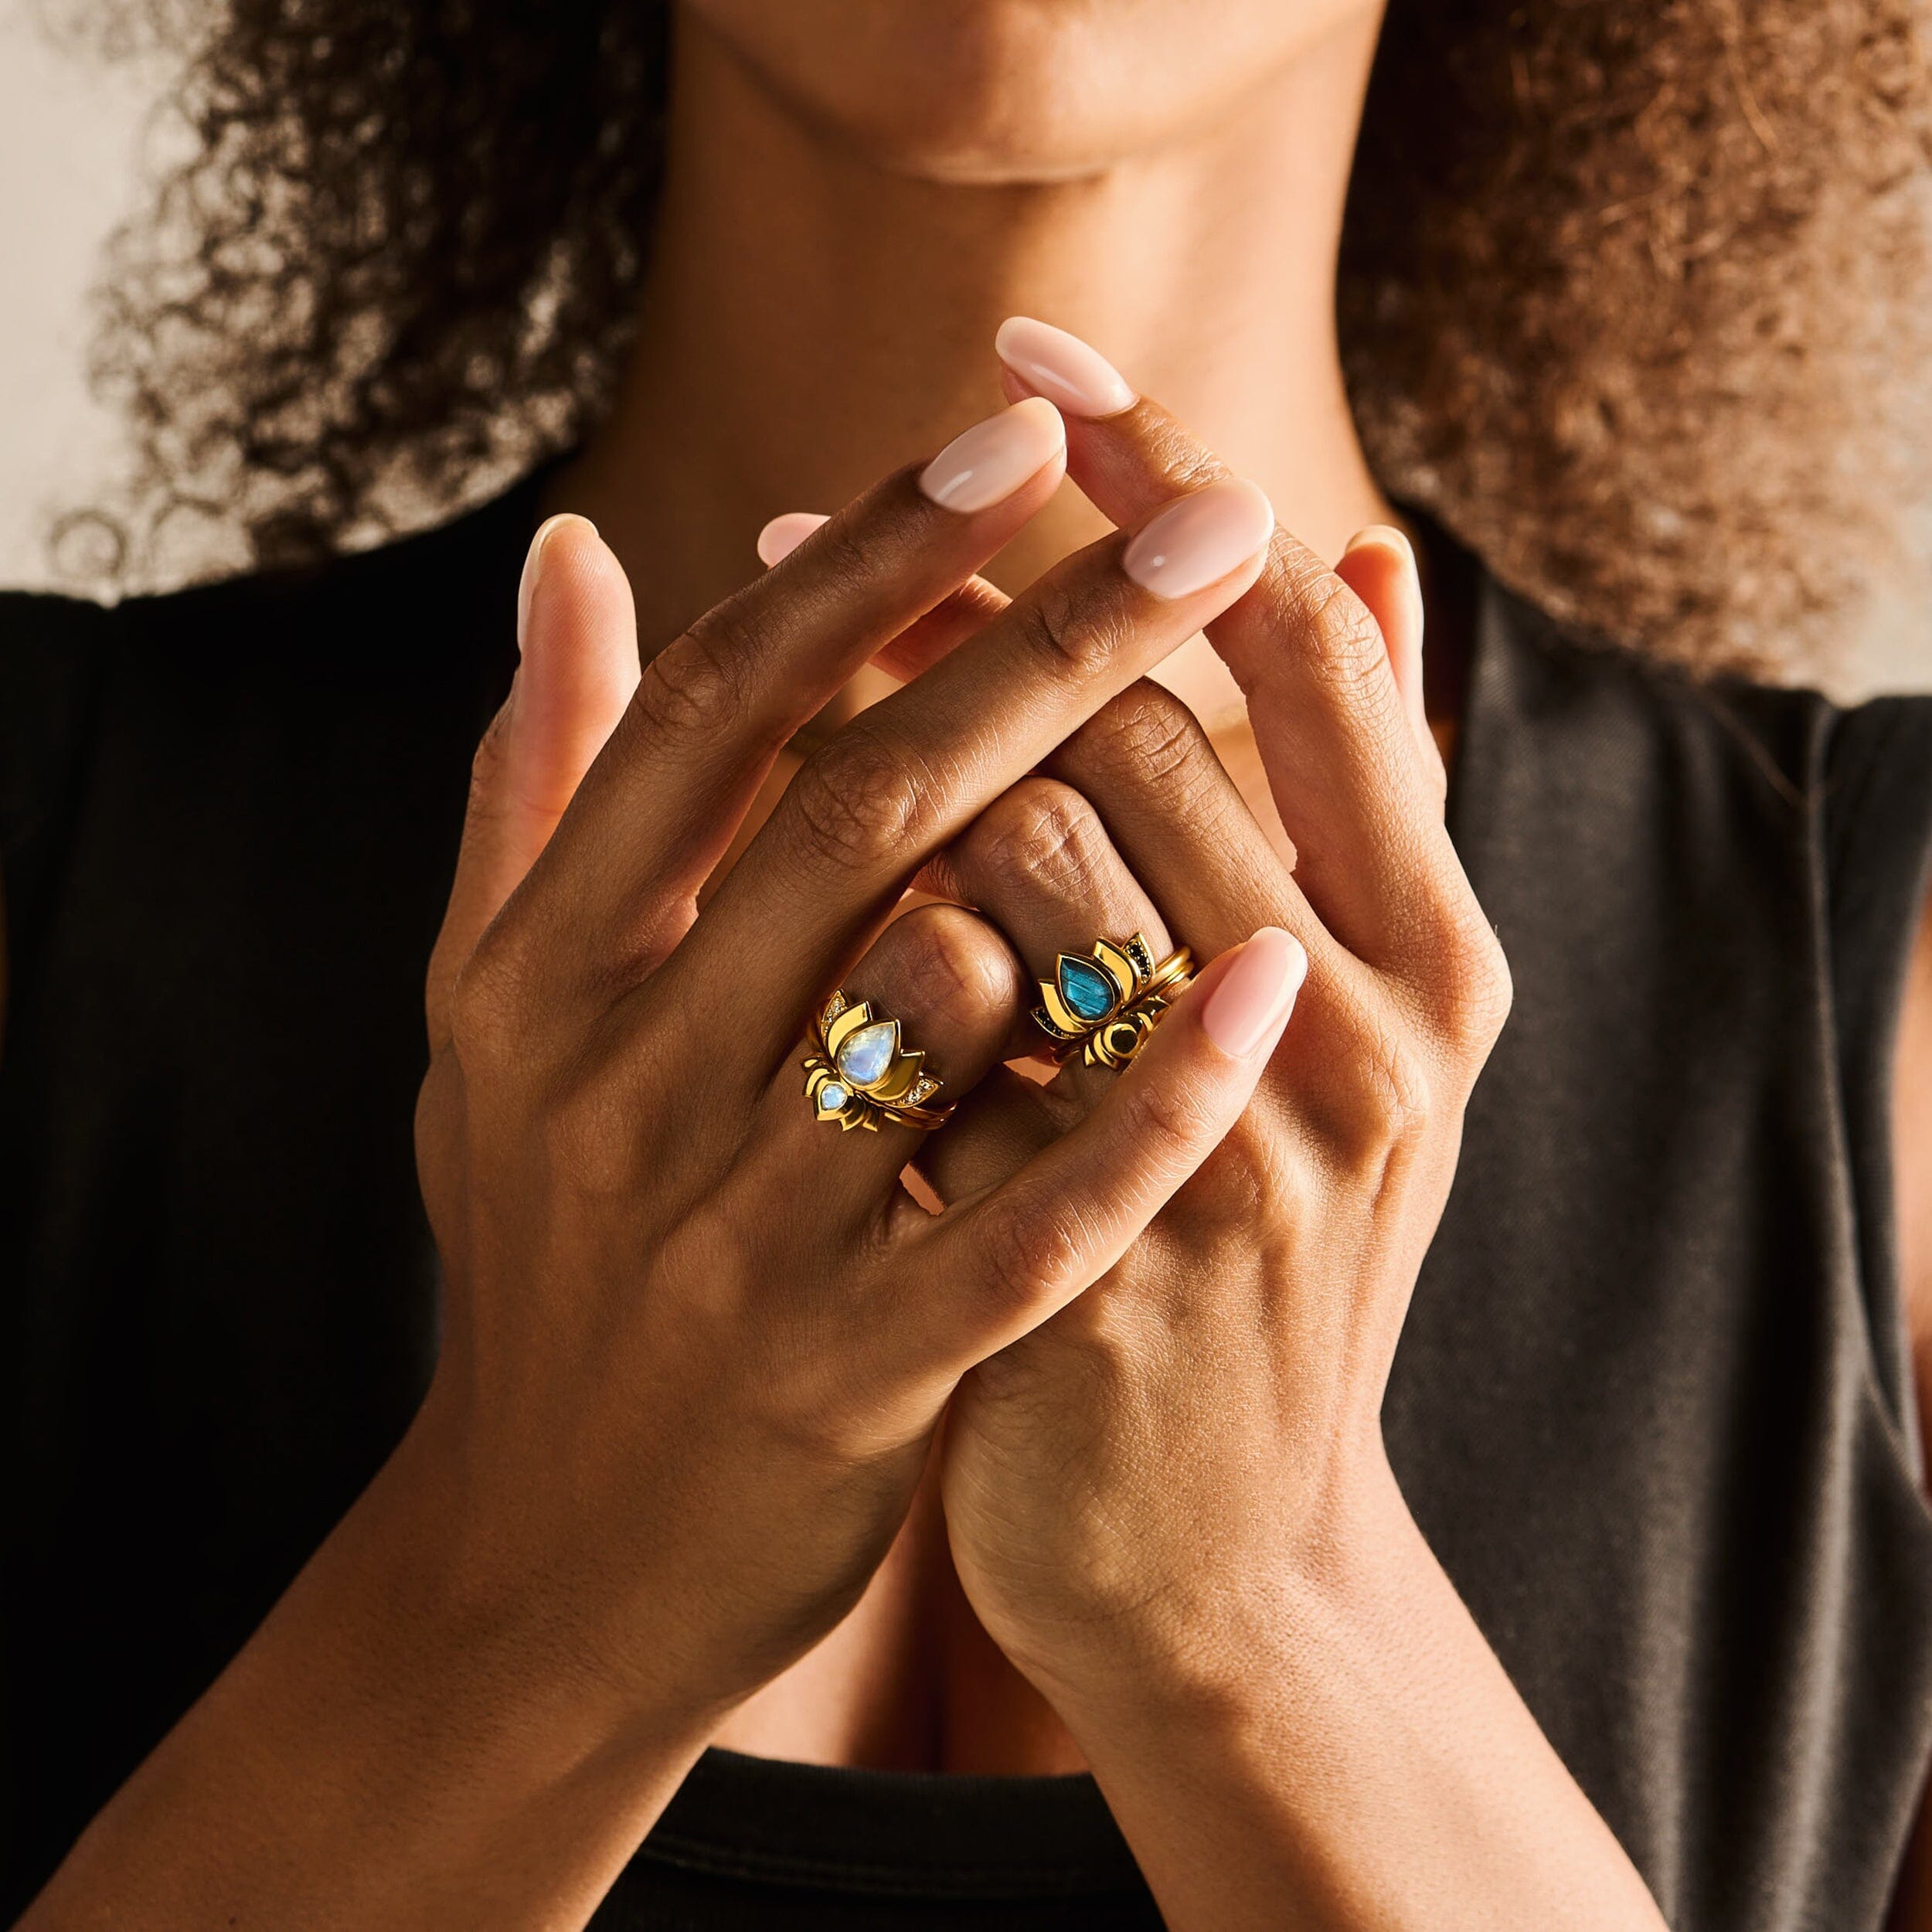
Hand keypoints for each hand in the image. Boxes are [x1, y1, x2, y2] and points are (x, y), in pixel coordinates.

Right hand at [406, 395, 1287, 1755]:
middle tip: (1208, 507)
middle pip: (857, 808)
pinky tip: (1280, 988)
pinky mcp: (845, 1375)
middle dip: (1047, 639)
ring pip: (936, 991)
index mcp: (542, 972)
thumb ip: (536, 788)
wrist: (557, 1556)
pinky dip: (1153, 1097)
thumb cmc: (553, 1247)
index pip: (716, 711)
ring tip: (1228, 722)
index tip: (1010, 427)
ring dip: (1094, 847)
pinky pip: (1024, 1216)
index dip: (868, 557)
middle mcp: (622, 1084)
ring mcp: (733, 1234)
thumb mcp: (500, 1020)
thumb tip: (563, 550)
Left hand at [905, 410, 1490, 1710]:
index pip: (1308, 634)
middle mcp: (1378, 1025)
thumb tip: (1361, 546)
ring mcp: (1253, 1151)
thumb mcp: (1322, 1025)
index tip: (1023, 358)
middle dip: (961, 601)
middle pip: (1149, 706)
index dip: (1163, 475)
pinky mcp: (1117, 1265)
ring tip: (786, 714)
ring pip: (1039, 851)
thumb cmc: (1234, 1244)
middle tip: (816, 530)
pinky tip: (802, 921)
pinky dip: (870, 952)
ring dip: (888, 756)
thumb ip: (1340, 796)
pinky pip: (962, 1036)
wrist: (1207, 1540)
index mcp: (1431, 937)